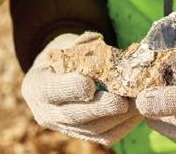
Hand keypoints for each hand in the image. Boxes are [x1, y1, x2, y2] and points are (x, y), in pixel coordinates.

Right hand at [21, 33, 141, 145]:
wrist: (55, 79)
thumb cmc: (62, 57)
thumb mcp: (64, 45)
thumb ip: (79, 44)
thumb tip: (95, 38)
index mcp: (37, 86)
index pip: (52, 91)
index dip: (71, 89)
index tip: (90, 84)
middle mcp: (46, 112)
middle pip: (74, 115)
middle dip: (100, 108)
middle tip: (122, 101)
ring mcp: (64, 128)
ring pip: (92, 130)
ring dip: (118, 118)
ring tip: (138, 103)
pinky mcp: (82, 136)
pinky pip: (104, 136)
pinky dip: (123, 125)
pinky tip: (138, 112)